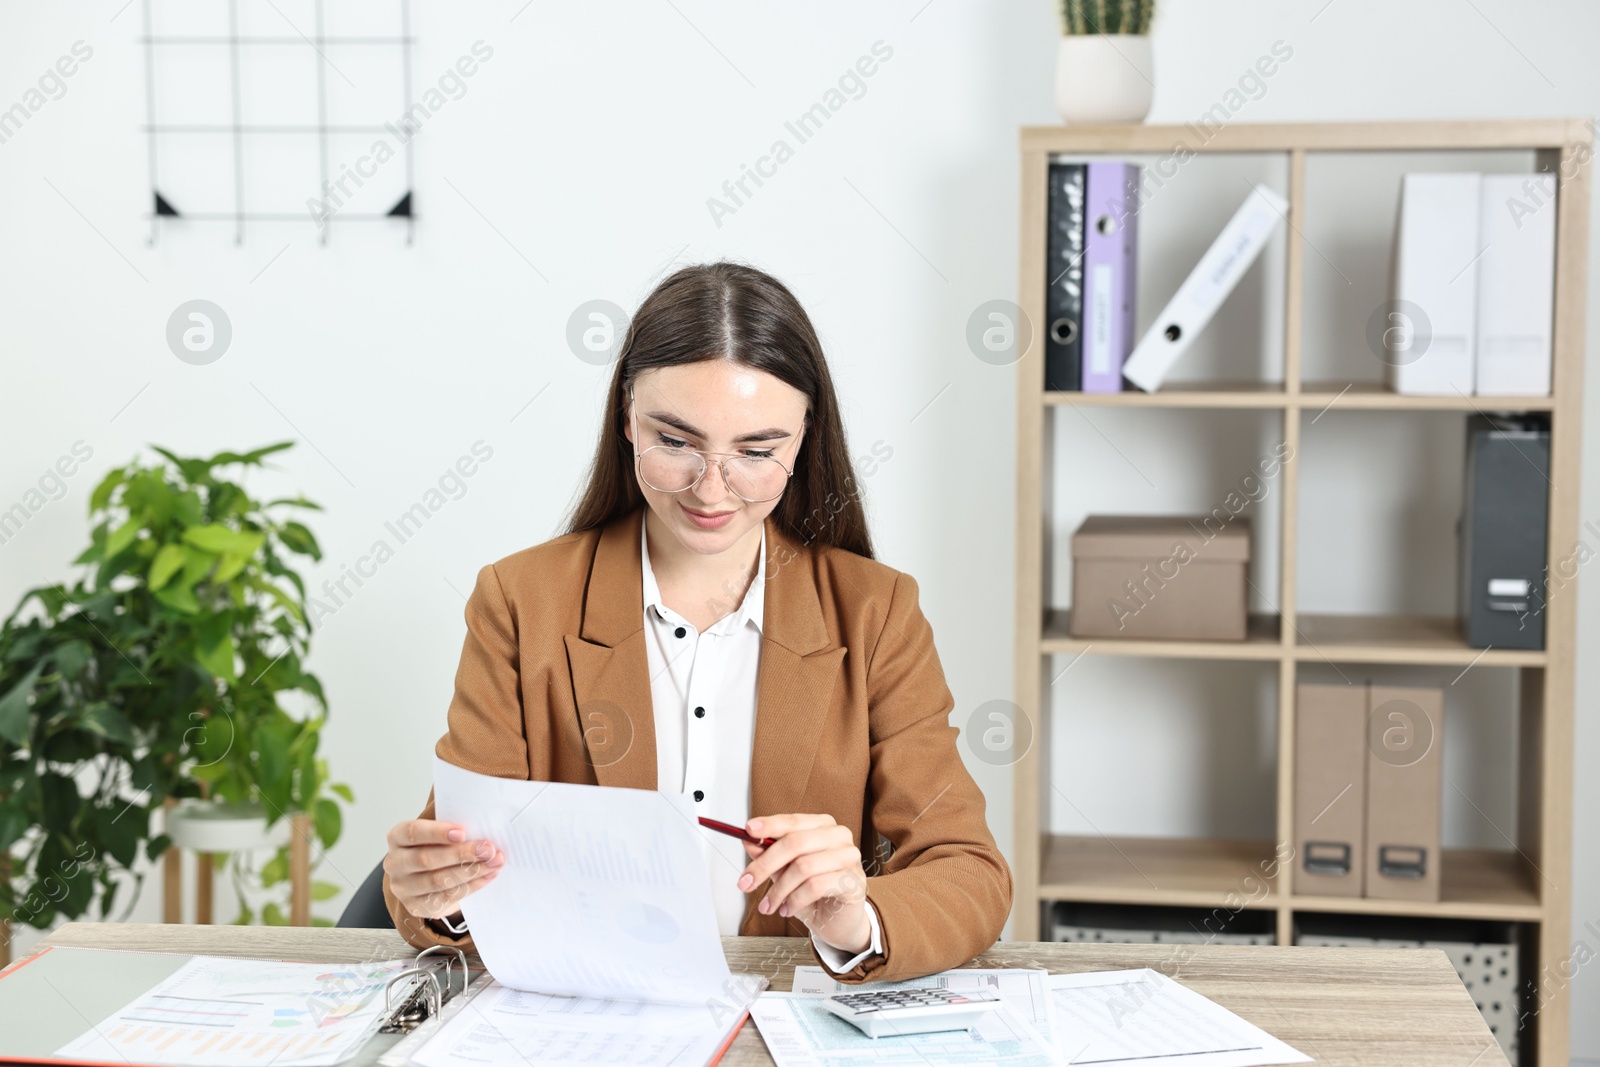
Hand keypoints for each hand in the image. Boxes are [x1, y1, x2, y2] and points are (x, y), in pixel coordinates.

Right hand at [384, 819, 504, 919]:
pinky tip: (487, 876)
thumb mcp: (439, 833)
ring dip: (471, 871)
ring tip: (494, 862)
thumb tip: (482, 831)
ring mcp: (403, 888)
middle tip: (488, 849)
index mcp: (397, 837)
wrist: (425, 875)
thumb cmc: (436, 845)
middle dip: (461, 854)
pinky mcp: (417, 906)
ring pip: (438, 881)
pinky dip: (471, 886)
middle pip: (427, 859)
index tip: (463, 832)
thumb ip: (454, 831)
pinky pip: (447, 897)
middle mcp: (395, 863)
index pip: (413, 832)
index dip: (437, 832)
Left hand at [736, 813, 869, 954]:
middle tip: (746, 883)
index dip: (769, 825)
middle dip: (765, 864)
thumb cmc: (814, 893)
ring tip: (769, 905)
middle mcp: (839, 836)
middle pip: (795, 842)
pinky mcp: (854, 881)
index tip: (747, 831)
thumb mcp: (785, 873)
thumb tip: (749, 841)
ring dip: (779, 890)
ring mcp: (849, 857)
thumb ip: (769, 855)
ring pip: (803, 866)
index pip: (793, 821)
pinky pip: (815, 886)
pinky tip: (788, 909)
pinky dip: (795, 900)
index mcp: (822, 826)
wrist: (839, 922)